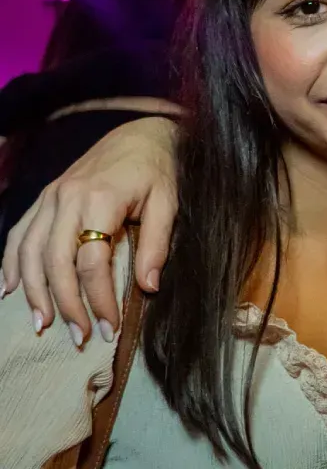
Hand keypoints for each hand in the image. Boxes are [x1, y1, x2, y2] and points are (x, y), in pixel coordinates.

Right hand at [1, 117, 179, 343]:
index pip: (92, 261)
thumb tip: (149, 287)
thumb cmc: (158, 170)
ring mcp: (51, 197)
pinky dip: (11, 263)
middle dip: (65, 303)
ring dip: (34, 292)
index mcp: (101, 199)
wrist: (140, 133)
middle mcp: (67, 198)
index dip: (99, 298)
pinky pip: (18, 233)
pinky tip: (10, 289)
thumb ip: (158, 243)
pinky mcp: (44, 197)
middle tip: (79, 336)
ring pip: (30, 251)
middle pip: (56, 261)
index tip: (109, 326)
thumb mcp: (168, 202)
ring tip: (44, 324)